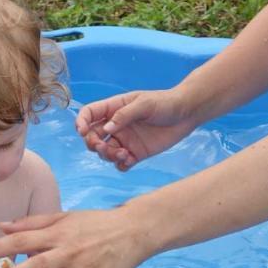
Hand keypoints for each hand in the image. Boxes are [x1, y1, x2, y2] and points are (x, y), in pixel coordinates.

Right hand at [76, 88, 195, 171]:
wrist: (186, 114)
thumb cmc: (165, 103)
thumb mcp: (144, 104)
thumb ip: (124, 115)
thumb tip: (106, 130)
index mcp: (113, 108)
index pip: (89, 114)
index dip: (81, 122)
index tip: (82, 131)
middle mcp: (116, 126)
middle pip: (92, 137)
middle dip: (93, 144)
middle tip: (103, 146)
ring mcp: (125, 140)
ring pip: (105, 152)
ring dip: (107, 156)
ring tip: (123, 154)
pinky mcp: (136, 153)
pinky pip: (120, 164)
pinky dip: (120, 164)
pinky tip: (129, 160)